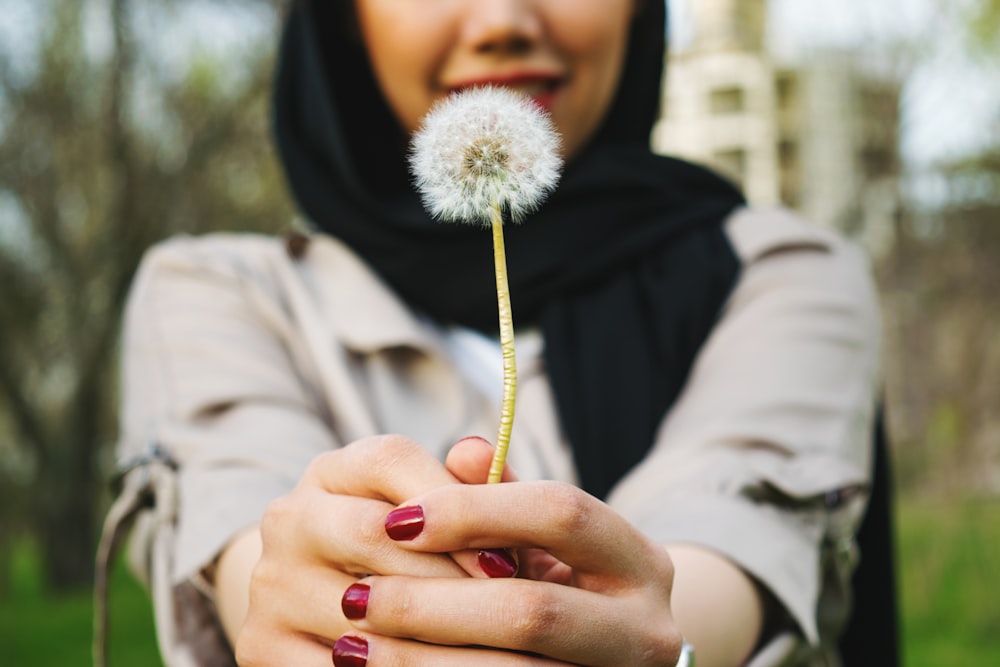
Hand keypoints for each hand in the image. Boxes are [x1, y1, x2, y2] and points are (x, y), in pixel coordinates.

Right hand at [234, 434, 515, 665]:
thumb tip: (480, 455)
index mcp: (332, 472)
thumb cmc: (405, 551)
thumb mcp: (432, 510)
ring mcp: (270, 583)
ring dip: (434, 635)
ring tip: (494, 652)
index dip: (455, 504)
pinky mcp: (261, 645)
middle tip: (509, 610)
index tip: (510, 558)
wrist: (321, 603)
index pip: (390, 460)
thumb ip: (466, 485)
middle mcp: (290, 517)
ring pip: (361, 610)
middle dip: (449, 574)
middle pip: (372, 532)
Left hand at [333, 439, 683, 666]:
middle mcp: (647, 630)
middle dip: (432, 604)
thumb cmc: (566, 584)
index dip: (476, 510)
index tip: (397, 518)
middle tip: (355, 596)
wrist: (611, 660)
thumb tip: (464, 451)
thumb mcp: (546, 539)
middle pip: (533, 610)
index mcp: (639, 562)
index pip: (562, 515)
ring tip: (350, 645)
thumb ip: (503, 495)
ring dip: (420, 661)